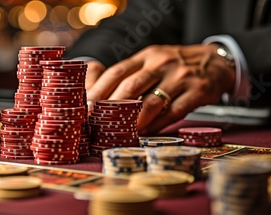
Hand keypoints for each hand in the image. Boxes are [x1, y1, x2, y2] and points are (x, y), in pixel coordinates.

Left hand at [86, 44, 235, 133]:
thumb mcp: (153, 61)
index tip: (86, 106)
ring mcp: (180, 77)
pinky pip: (174, 112)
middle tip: (97, 123)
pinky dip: (157, 125)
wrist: (216, 61)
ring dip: (133, 120)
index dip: (100, 90)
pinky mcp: (197, 92)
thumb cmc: (176, 66)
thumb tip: (103, 101)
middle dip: (110, 107)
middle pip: (130, 86)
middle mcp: (161, 64)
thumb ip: (132, 76)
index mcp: (146, 56)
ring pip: (152, 101)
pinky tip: (145, 133)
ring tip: (119, 133)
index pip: (117, 72)